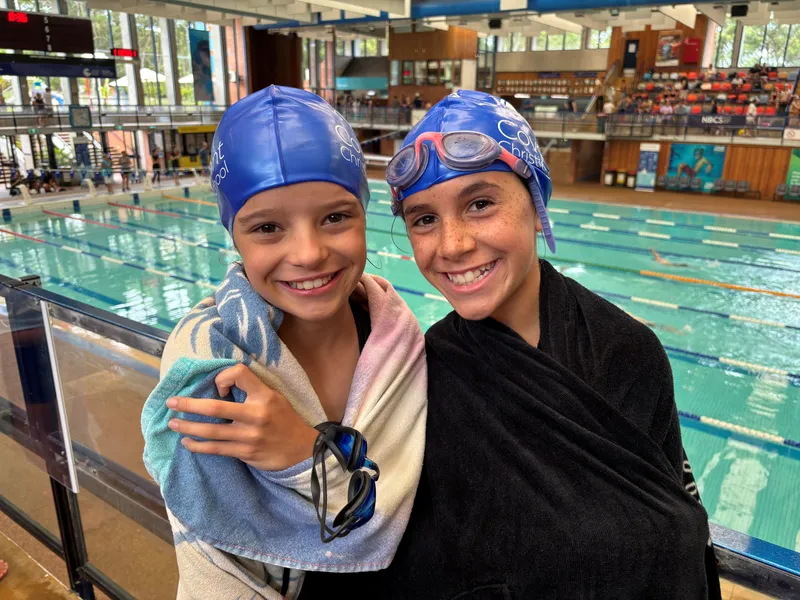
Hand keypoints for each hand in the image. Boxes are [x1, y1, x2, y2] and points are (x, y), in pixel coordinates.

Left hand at [166, 364, 318, 470]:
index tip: (217, 387)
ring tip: (172, 423)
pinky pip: (216, 449)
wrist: (301, 450)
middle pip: (215, 408)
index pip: (239, 374)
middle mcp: (255, 415)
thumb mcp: (274, 397)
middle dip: (189, 405)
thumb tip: (220, 384)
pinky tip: (187, 442)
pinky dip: (198, 446)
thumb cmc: (284, 419)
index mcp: (264, 396)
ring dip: (187, 427)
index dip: (223, 377)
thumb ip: (252, 390)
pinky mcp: (245, 452)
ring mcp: (249, 436)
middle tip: (171, 403)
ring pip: (210, 432)